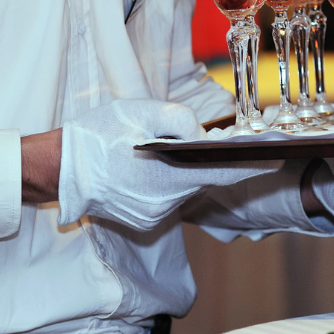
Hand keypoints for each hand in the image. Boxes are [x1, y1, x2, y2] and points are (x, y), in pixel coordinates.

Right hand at [58, 99, 280, 229]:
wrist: (56, 170)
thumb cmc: (96, 137)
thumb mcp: (138, 113)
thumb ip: (178, 120)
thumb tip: (202, 134)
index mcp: (170, 178)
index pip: (225, 174)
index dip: (254, 165)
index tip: (277, 157)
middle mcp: (166, 204)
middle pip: (206, 180)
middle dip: (215, 161)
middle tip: (222, 138)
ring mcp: (154, 216)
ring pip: (187, 188)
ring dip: (189, 170)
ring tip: (178, 148)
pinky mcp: (144, 221)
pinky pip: (169, 197)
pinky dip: (170, 181)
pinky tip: (156, 166)